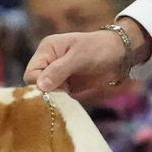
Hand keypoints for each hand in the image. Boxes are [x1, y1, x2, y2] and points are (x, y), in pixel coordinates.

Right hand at [25, 18, 151, 98]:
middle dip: (47, 92)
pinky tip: (72, 102)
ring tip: (71, 95)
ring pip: (47, 93)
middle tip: (66, 92)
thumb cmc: (99, 49)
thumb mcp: (78, 57)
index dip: (40, 83)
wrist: (120, 54)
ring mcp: (58, 76)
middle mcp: (49, 63)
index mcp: (47, 51)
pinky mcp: (68, 86)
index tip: (58, 87)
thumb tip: (40, 86)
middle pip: (36, 84)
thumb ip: (59, 70)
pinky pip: (59, 97)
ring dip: (55, 98)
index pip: (31, 72)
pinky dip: (63, 102)